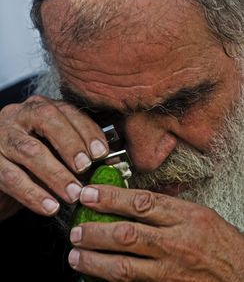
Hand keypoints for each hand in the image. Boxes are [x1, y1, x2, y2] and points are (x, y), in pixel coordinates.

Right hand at [0, 95, 108, 218]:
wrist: (1, 171)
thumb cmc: (35, 157)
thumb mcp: (57, 149)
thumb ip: (82, 152)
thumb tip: (113, 161)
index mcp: (42, 107)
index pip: (68, 111)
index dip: (87, 131)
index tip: (102, 153)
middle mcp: (20, 114)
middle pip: (47, 120)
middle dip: (70, 145)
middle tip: (86, 168)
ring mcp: (2, 135)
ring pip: (29, 150)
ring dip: (55, 174)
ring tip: (73, 194)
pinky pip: (11, 176)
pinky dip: (33, 194)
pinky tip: (50, 207)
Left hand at [69, 185, 243, 281]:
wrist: (243, 276)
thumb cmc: (221, 243)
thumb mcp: (198, 214)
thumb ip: (167, 207)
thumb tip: (134, 200)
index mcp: (185, 216)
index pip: (140, 203)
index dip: (110, 198)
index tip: (89, 194)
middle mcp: (176, 242)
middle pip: (127, 234)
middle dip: (95, 231)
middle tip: (76, 230)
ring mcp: (171, 270)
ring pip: (125, 265)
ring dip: (96, 260)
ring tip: (76, 255)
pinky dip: (113, 280)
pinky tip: (98, 276)